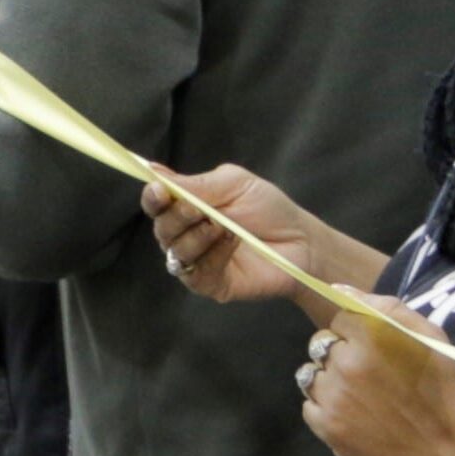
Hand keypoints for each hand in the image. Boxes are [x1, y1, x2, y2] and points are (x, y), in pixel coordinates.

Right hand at [148, 164, 327, 311]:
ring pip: (176, 251)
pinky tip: (232, 242)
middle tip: (198, 210)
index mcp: (186, 207)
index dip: (153, 197)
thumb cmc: (269, 210)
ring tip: (223, 226)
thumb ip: (197, 184)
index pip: (156, 204)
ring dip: (197, 236)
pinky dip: (213, 254)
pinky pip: (196, 272)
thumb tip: (154, 172)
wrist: (301, 242)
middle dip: (177, 217)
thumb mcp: (235, 185)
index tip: (159, 190)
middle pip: (161, 229)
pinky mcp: (210, 284)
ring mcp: (196, 261)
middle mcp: (185, 235)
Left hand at [298, 310, 454, 455]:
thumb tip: (338, 289)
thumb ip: (383, 306)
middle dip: (342, 353)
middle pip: (322, 345)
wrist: (450, 445)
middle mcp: (346, 364)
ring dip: (330, 379)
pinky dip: (326, 407)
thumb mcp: (427, 333)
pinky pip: (309, 406)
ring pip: (311, 374)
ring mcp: (334, 399)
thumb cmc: (443, 384)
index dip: (360, 331)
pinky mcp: (329, 429)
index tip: (379, 348)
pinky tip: (354, 413)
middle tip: (372, 373)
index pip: (341, 318)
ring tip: (361, 394)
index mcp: (371, 336)